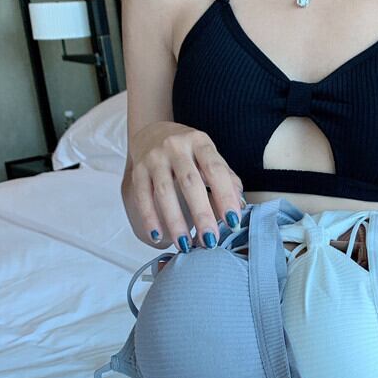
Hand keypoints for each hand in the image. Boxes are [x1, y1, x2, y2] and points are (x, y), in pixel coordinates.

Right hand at [128, 121, 243, 251]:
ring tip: (185, 245)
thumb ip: (227, 181)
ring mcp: (154, 157)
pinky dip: (149, 218)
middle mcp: (176, 147)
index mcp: (201, 143)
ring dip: (175, 221)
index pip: (216, 170)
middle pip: (190, 182)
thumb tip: (240, 208)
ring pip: (164, 191)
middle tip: (210, 240)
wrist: (153, 132)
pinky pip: (142, 196)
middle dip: (201, 214)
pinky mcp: (138, 169)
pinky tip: (157, 236)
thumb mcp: (210, 158)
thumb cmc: (190, 154)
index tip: (233, 221)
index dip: (225, 196)